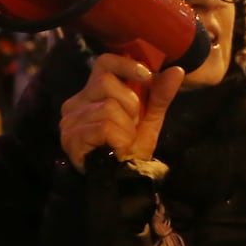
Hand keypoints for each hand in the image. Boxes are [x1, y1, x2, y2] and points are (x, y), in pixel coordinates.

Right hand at [59, 54, 183, 171]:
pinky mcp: (70, 138)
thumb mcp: (150, 119)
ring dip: (126, 128)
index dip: (126, 65)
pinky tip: (115, 150)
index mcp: (91, 94)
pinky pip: (105, 127)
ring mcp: (69, 121)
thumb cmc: (130, 148)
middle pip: (106, 82)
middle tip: (130, 126)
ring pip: (109, 107)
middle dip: (130, 105)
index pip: (103, 63)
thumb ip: (160, 95)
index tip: (146, 76)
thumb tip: (177, 70)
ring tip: (121, 142)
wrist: (122, 181)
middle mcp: (74, 103)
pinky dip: (119, 140)